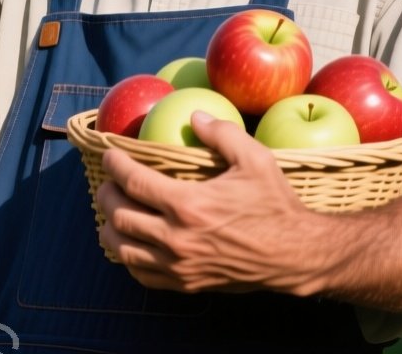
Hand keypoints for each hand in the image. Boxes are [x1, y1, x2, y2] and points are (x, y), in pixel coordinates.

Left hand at [96, 111, 318, 294]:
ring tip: (113, 212)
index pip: (133, 182)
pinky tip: (132, 243)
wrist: (294, 256)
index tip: (110, 154)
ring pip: (123, 249)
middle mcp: (177, 238)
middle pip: (120, 215)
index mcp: (189, 204)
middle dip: (107, 194)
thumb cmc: (275, 205)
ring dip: (110, 228)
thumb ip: (222, 134)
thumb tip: (194, 116)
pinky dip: (129, 257)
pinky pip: (142, 274)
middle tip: (109, 182)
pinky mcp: (186, 284)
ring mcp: (179, 265)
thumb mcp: (255, 159)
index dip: (115, 165)